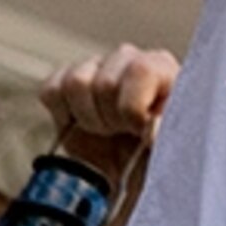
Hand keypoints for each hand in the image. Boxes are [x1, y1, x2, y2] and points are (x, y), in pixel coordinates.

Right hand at [36, 45, 179, 177]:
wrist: (133, 166)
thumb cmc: (159, 152)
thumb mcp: (174, 145)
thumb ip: (167, 134)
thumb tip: (153, 129)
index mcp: (162, 67)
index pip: (140, 70)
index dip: (134, 108)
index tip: (139, 131)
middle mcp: (127, 58)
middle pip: (104, 83)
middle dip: (112, 119)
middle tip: (124, 133)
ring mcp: (94, 66)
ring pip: (75, 83)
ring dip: (88, 117)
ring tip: (107, 130)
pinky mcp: (64, 81)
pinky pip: (51, 91)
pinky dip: (63, 115)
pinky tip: (83, 125)